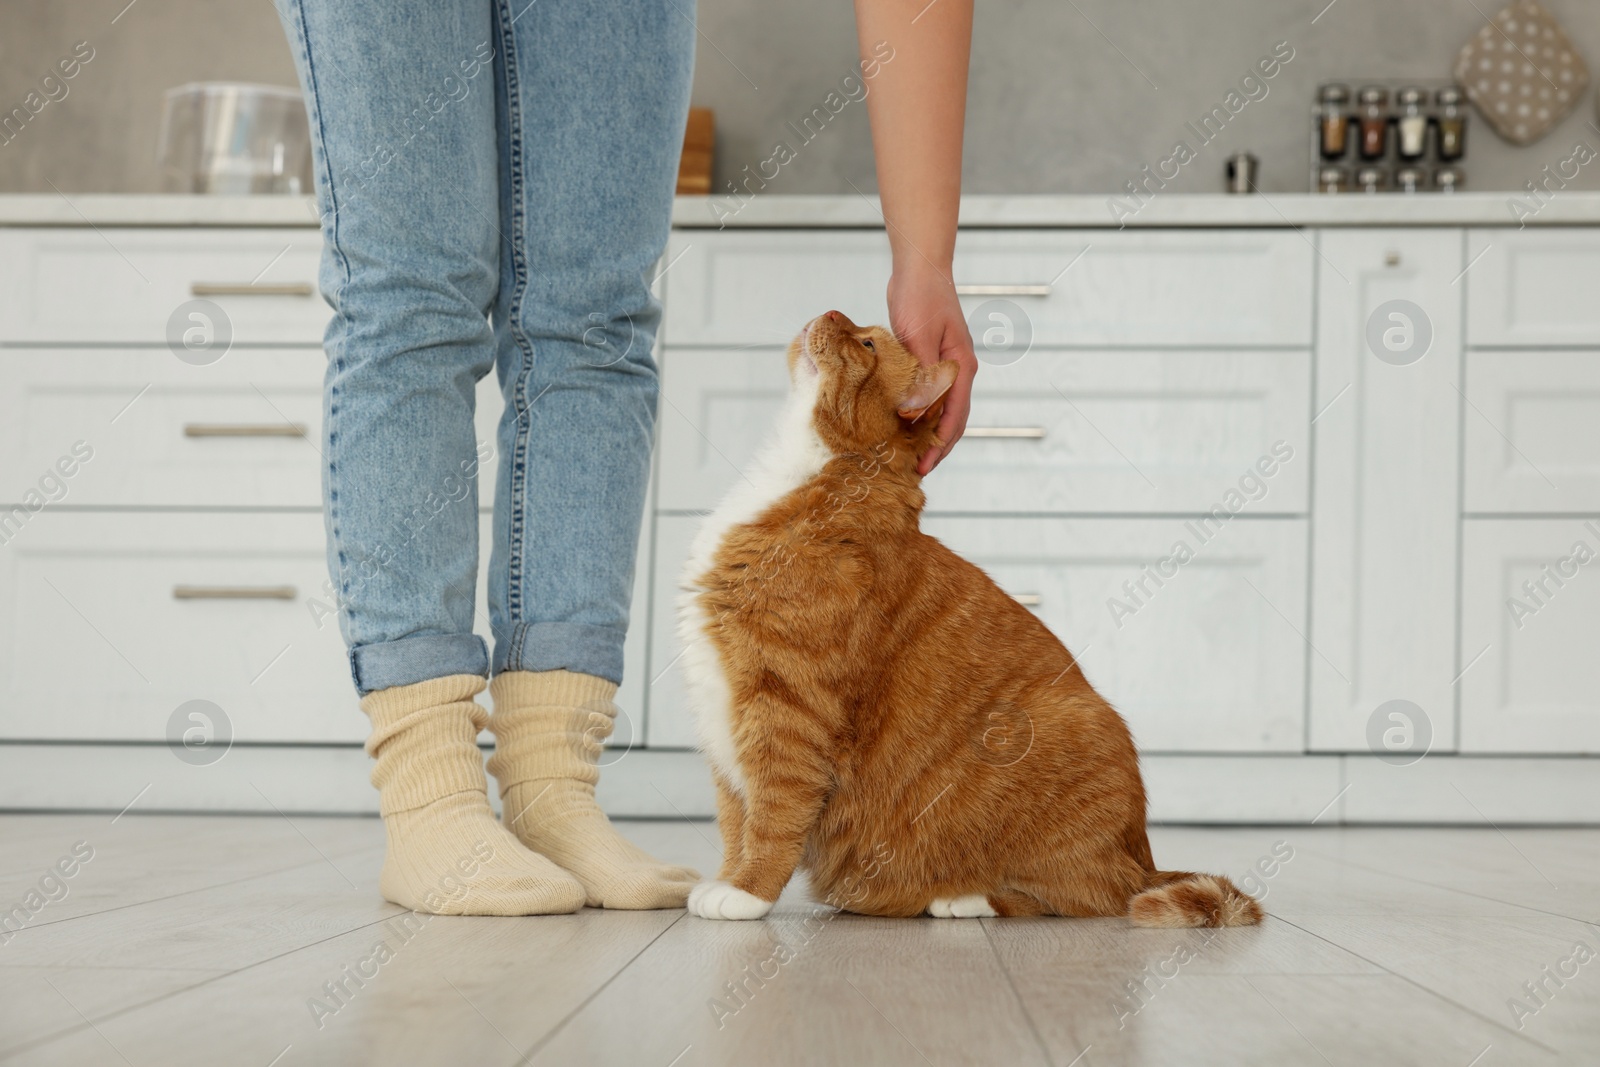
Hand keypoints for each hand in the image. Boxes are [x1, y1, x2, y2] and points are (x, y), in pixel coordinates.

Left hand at [887, 265, 976, 474]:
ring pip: (940, 409)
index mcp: (961, 368)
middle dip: (936, 446)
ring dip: (927, 433)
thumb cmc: (920, 297)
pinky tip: (902, 423)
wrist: (919, 267)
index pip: (954, 418)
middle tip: (914, 470)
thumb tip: (913, 415)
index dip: (939, 445)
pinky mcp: (931, 359)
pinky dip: (918, 412)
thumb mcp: (918, 338)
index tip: (923, 466)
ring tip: (909, 454)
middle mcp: (958, 371)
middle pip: (952, 419)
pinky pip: (928, 394)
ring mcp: (946, 365)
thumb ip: (919, 376)